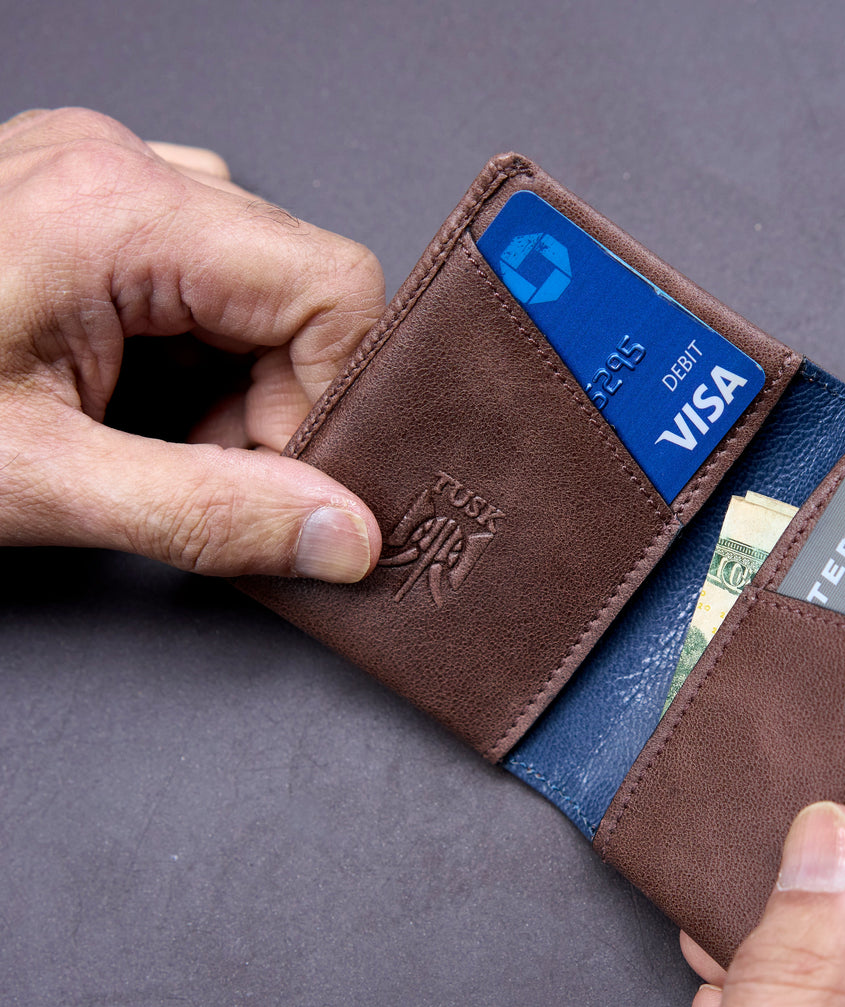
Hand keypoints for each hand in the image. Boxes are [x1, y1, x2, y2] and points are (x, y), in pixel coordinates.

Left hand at [0, 107, 384, 578]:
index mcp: (120, 209)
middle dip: (276, 400)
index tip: (276, 476)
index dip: (328, 398)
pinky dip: (198, 358)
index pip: (334, 289)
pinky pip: (206, 279)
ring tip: (149, 434)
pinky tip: (136, 398)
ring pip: (259, 290)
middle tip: (204, 467)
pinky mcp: (88, 208)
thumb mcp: (39, 482)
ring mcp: (103, 179)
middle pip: (301, 291)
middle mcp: (123, 168)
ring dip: (238, 383)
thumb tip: (341, 536)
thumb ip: (207, 513)